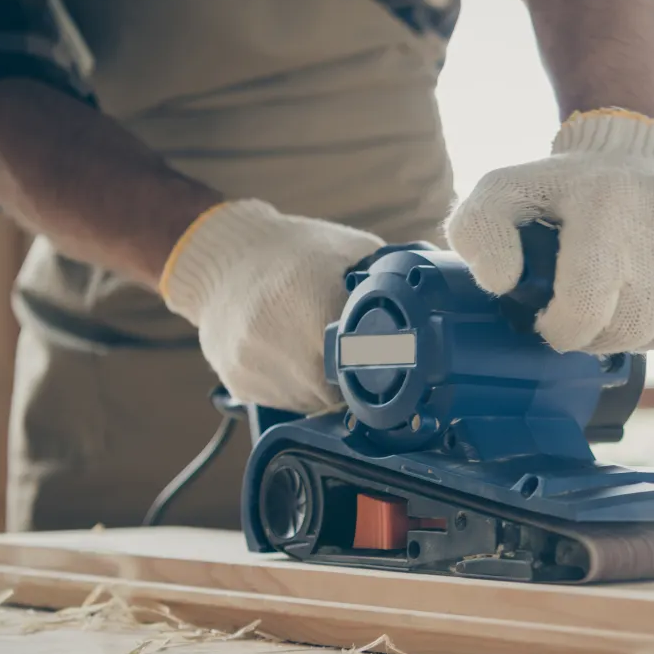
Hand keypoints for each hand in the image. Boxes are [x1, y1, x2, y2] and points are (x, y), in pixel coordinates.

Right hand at [160, 199, 383, 411]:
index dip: (378, 369)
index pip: (365, 370)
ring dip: (321, 386)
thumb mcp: (353, 252)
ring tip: (313, 345)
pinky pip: (281, 400)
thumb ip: (389, 286)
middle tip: (350, 351)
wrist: (222, 254)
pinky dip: (292, 384)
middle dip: (350, 380)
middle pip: (337, 395)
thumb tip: (431, 308)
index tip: (384, 362)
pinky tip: (288, 351)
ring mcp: (256, 369)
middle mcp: (283, 348)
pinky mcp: (239, 382)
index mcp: (317, 313)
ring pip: (309, 403)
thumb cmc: (293, 250)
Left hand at [447, 110, 653, 353]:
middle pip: (628, 328)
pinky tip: (648, 293)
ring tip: (614, 299)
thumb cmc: (559, 185)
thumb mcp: (501, 193)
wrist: (632, 146)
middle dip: (594, 335)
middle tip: (579, 314)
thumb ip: (477, 233)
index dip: (560, 330)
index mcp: (605, 203)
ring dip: (631, 331)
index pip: (587, 308)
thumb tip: (501, 283)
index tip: (548, 319)